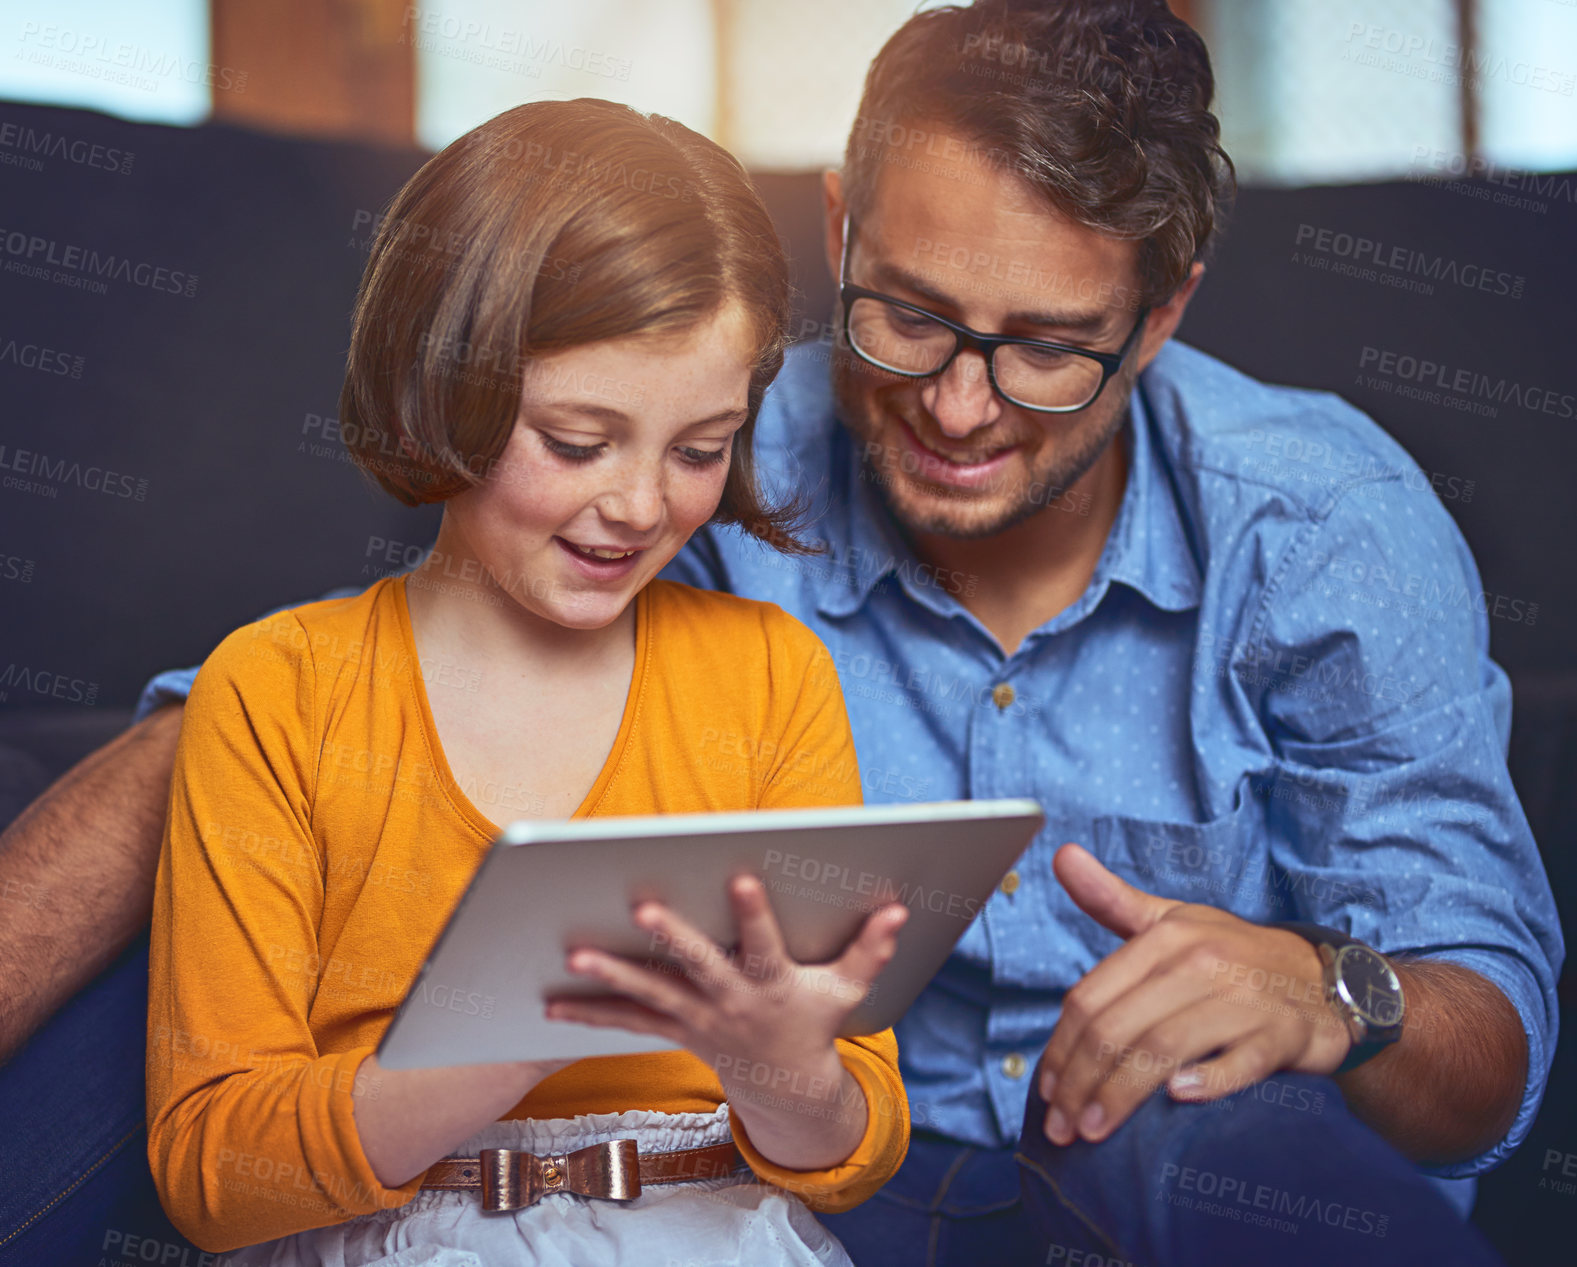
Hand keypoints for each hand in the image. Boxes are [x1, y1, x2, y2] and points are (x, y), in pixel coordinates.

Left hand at [547, 875, 907, 1166]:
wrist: (784, 1087)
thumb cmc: (814, 1022)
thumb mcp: (847, 991)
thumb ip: (870, 951)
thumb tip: (899, 911)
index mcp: (771, 984)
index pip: (764, 944)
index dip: (754, 913)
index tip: (741, 876)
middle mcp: (729, 1001)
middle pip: (696, 965)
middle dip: (669, 936)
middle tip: (639, 907)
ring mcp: (697, 1018)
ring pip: (650, 993)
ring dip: (610, 975)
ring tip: (574, 953)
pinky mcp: (674, 1030)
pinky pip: (627, 1022)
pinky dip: (590, 1012)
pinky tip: (550, 1003)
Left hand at [1035, 843, 1349, 1145]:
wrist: (1326, 980)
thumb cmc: (1232, 954)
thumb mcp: (1171, 920)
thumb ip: (1111, 898)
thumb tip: (1062, 855)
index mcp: (1165, 937)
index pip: (1091, 998)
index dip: (1060, 1048)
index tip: (1045, 1091)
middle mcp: (1200, 962)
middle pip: (1118, 1028)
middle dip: (1079, 1083)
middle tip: (1060, 1128)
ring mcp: (1243, 998)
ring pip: (1164, 1047)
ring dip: (1121, 1095)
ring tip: (1092, 1131)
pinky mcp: (1282, 1034)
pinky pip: (1240, 1061)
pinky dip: (1208, 1080)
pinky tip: (1176, 1099)